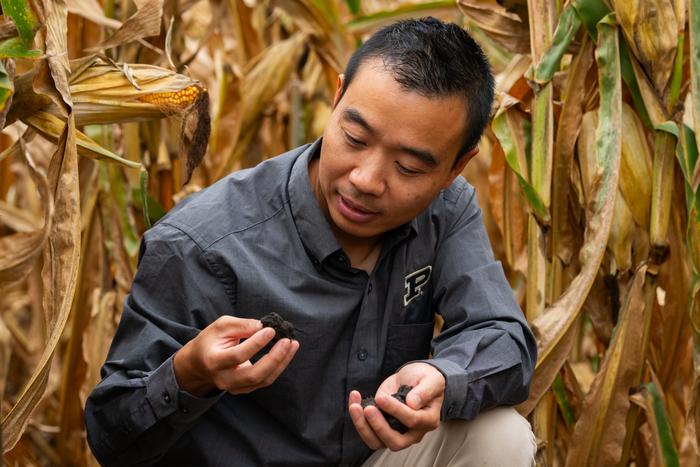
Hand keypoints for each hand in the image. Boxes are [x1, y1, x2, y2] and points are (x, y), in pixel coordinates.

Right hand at [173, 315, 298, 396]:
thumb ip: (241, 325)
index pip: (239, 355)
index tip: (271, 330)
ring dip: (281, 362)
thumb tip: (262, 326)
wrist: (199, 363)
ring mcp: (234, 387)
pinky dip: (278, 366)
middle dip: (275, 358)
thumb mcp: (221, 326)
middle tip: (288, 341)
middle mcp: (224, 378)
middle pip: (254, 374)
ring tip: (292, 344)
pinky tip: (286, 352)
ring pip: (263, 380)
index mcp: (214, 361)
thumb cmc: (211, 341)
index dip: (257, 343)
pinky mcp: (244, 389)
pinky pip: (265, 380)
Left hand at [349, 362, 444, 450]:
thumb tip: (413, 403)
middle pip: (394, 441)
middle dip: (379, 427)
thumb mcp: (431, 379)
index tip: (382, 398)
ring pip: (377, 441)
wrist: (413, 378)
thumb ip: (424, 391)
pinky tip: (354, 401)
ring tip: (355, 407)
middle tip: (368, 409)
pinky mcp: (382, 426)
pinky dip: (358, 419)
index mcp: (428, 420)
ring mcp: (396, 432)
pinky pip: (368, 431)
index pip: (412, 421)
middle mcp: (412, 432)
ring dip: (363, 426)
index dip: (396, 410)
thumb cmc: (424, 379)